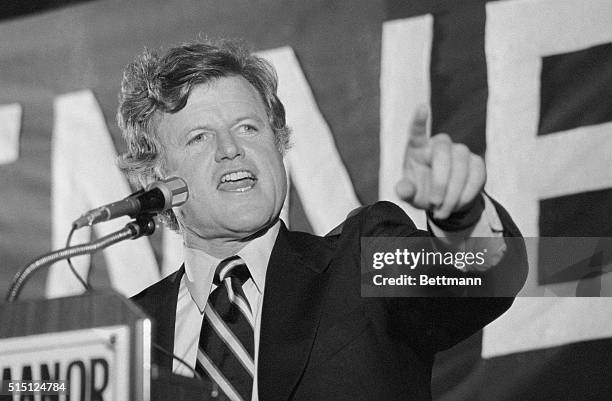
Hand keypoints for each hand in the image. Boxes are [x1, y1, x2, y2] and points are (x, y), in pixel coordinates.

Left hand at [395, 106, 485, 220]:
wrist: (445, 202)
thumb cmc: (422, 192)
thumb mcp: (411, 195)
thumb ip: (405, 191)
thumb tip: (403, 189)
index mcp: (418, 148)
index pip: (417, 131)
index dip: (419, 120)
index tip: (421, 108)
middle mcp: (440, 145)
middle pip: (443, 152)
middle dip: (440, 182)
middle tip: (434, 204)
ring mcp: (460, 152)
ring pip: (462, 165)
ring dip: (453, 193)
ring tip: (442, 211)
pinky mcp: (477, 163)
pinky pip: (476, 175)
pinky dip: (467, 194)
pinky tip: (457, 206)